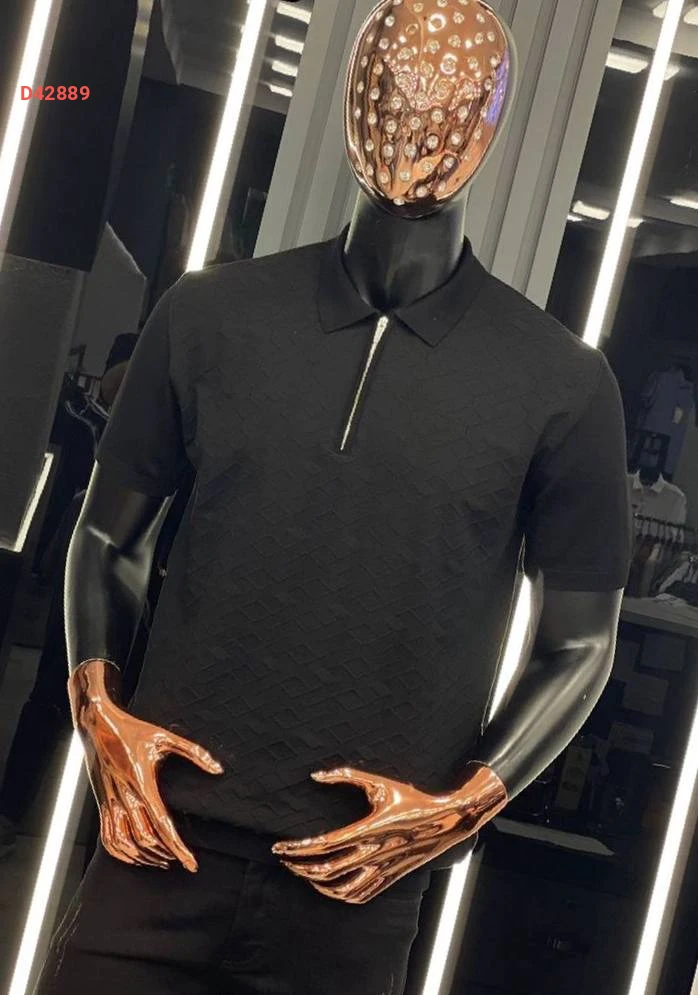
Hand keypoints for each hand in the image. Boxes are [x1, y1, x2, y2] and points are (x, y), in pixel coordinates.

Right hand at [69, 660, 222, 872]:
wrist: (97, 725)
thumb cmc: (133, 730)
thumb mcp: (166, 737)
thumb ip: (194, 752)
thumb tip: (218, 769)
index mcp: (143, 783)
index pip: (163, 825)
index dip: (178, 848)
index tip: (191, 863)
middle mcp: (125, 797)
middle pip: (145, 839)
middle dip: (165, 854)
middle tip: (182, 859)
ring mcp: (111, 802)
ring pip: (125, 843)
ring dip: (144, 857)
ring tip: (162, 860)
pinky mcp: (102, 804)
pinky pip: (107, 837)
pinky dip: (121, 853)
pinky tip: (135, 855)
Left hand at [272, 764, 506, 903]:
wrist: (445, 821)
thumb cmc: (410, 798)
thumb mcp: (379, 783)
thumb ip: (346, 775)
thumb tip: (315, 775)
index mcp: (368, 830)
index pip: (324, 845)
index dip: (298, 849)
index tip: (280, 847)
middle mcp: (373, 854)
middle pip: (326, 870)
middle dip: (299, 867)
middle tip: (284, 859)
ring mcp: (382, 869)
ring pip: (341, 889)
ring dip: (316, 884)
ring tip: (303, 873)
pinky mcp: (389, 878)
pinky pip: (360, 895)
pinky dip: (339, 895)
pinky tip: (328, 886)